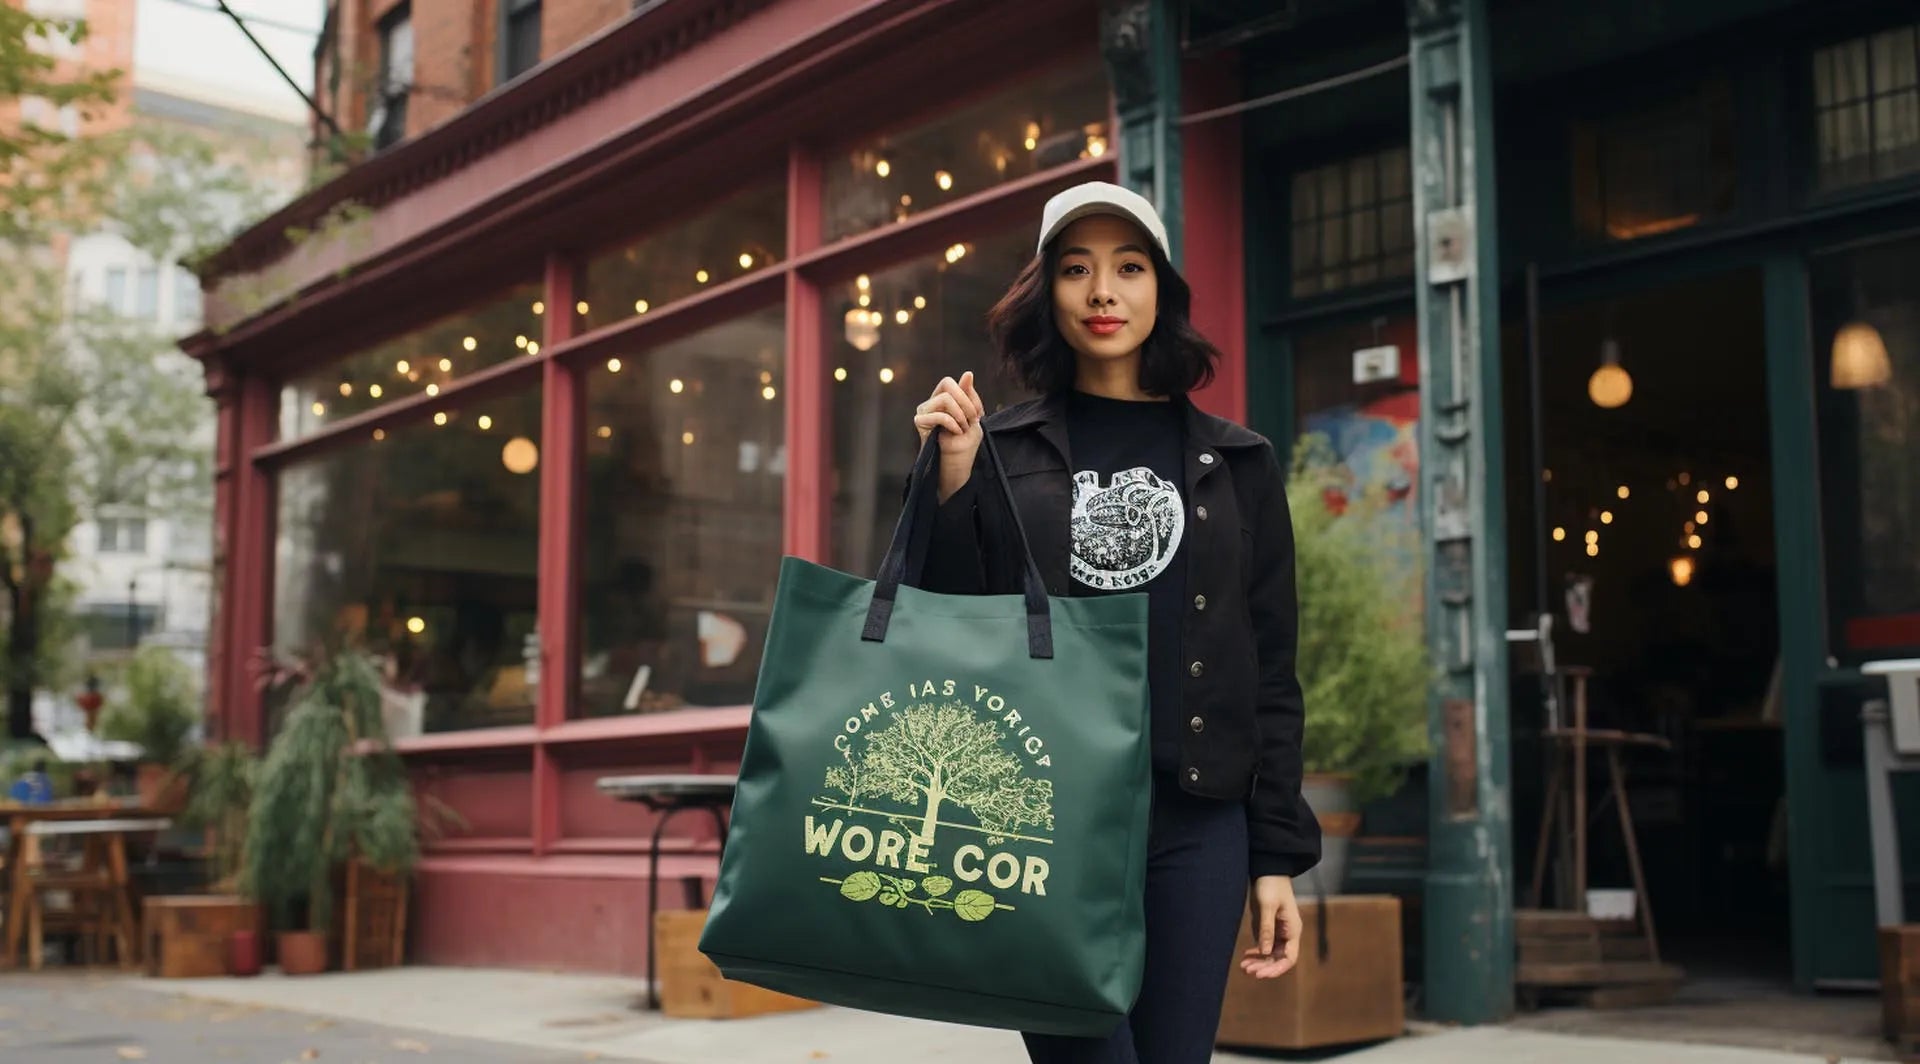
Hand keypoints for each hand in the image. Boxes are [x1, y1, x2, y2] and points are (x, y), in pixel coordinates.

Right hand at [913, 372, 984, 502]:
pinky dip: (952, 423)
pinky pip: (939, 415)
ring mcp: (924, 411)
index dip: (965, 394)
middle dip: (964, 401)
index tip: (976, 413)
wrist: (958, 461)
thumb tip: (967, 372)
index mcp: (943, 397)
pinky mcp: (920, 422)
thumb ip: (970, 394)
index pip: (950, 382)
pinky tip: (956, 432)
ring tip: (963, 428)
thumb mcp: (974, 414)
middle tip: (971, 419)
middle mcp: (931, 402)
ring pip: (944, 399)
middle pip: (946, 383)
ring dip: (960, 415)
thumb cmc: (966, 440)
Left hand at [1241, 875, 1300, 979]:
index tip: (1260, 974)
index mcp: (1292, 929)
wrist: (1268, 869)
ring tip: (1243, 967)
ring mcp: (1278, 931)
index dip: (1276, 969)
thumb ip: (1266, 929)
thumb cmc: (1270, 885)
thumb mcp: (1267, 906)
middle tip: (1247, 971)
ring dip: (1259, 962)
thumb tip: (1264, 952)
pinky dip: (1256, 953)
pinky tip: (1246, 957)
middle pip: (1278, 959)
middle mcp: (1288, 933)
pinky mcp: (1269, 927)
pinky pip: (1264, 946)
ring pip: (1270, 954)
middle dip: (1264, 967)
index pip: (1289, 958)